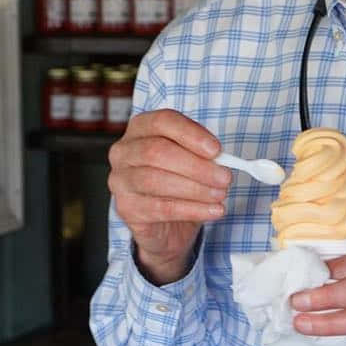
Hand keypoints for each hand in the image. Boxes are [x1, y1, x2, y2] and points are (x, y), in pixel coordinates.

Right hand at [107, 109, 231, 284]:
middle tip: (225, 177)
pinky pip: (161, 208)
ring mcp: (121, 180)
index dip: (191, 134)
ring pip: (157, 181)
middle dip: (197, 166)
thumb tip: (225, 159)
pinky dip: (192, 210)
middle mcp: (125, 151)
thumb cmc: (178, 181)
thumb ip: (204, 154)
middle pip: (158, 152)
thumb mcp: (192, 160)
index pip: (163, 121)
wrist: (164, 224)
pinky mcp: (126, 208)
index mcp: (141, 129)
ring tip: (220, 195)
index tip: (216, 150)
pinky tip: (213, 211)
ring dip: (196, 189)